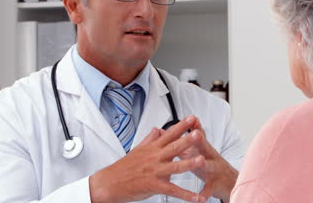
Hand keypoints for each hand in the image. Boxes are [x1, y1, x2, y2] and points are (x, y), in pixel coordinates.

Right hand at [89, 115, 207, 202]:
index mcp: (152, 149)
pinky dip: (185, 195)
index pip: (168, 134)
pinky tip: (196, 198)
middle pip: (174, 147)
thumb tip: (157, 129)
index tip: (191, 119)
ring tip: (202, 160)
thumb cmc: (123, 168)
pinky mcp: (154, 186)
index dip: (181, 126)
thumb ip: (149, 139)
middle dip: (187, 140)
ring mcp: (155, 172)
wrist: (109, 183)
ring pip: (175, 167)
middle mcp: (154, 158)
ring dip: (189, 164)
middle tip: (199, 133)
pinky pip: (172, 191)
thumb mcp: (137, 149)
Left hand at [180, 119, 238, 202]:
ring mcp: (214, 170)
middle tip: (195, 133)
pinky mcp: (215, 184)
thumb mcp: (197, 152)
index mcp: (202, 149)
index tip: (190, 117)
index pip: (198, 135)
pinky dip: (205, 192)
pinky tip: (201, 198)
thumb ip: (183, 142)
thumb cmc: (209, 165)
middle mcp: (209, 157)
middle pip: (205, 146)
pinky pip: (209, 188)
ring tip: (201, 161)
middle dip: (200, 140)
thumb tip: (168, 132)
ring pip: (209, 166)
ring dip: (204, 163)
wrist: (228, 182)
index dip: (195, 127)